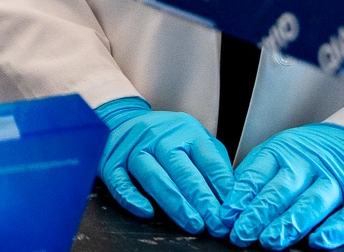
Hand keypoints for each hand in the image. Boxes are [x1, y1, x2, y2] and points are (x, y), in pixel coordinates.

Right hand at [93, 97, 234, 234]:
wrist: (122, 119)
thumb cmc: (166, 137)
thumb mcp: (194, 139)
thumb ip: (214, 163)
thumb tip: (233, 197)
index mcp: (186, 130)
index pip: (209, 161)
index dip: (223, 188)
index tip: (232, 211)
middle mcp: (159, 136)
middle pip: (183, 171)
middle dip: (202, 201)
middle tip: (216, 224)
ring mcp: (133, 148)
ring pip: (155, 177)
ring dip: (175, 204)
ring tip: (193, 224)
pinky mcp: (111, 161)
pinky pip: (120, 182)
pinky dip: (133, 198)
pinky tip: (147, 212)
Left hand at [221, 124, 343, 248]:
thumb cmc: (318, 152)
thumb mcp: (284, 152)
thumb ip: (260, 176)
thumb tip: (230, 205)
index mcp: (283, 152)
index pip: (256, 175)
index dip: (239, 198)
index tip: (225, 217)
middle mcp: (308, 165)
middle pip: (280, 191)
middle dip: (258, 214)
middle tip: (242, 234)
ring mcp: (337, 181)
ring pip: (311, 203)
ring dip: (289, 224)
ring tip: (271, 241)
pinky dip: (334, 230)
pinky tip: (319, 241)